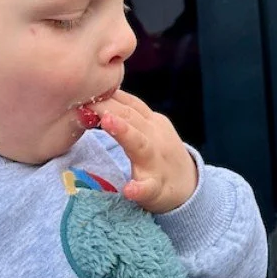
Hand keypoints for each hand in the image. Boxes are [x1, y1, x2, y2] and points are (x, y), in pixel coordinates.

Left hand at [96, 89, 197, 213]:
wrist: (188, 186)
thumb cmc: (160, 153)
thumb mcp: (150, 129)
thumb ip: (129, 116)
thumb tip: (100, 100)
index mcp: (151, 123)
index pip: (130, 104)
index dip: (110, 95)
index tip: (89, 88)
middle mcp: (154, 137)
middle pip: (131, 117)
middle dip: (109, 107)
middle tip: (88, 100)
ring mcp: (155, 162)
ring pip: (141, 145)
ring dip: (124, 132)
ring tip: (107, 122)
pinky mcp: (156, 188)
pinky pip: (148, 188)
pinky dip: (139, 189)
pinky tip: (129, 189)